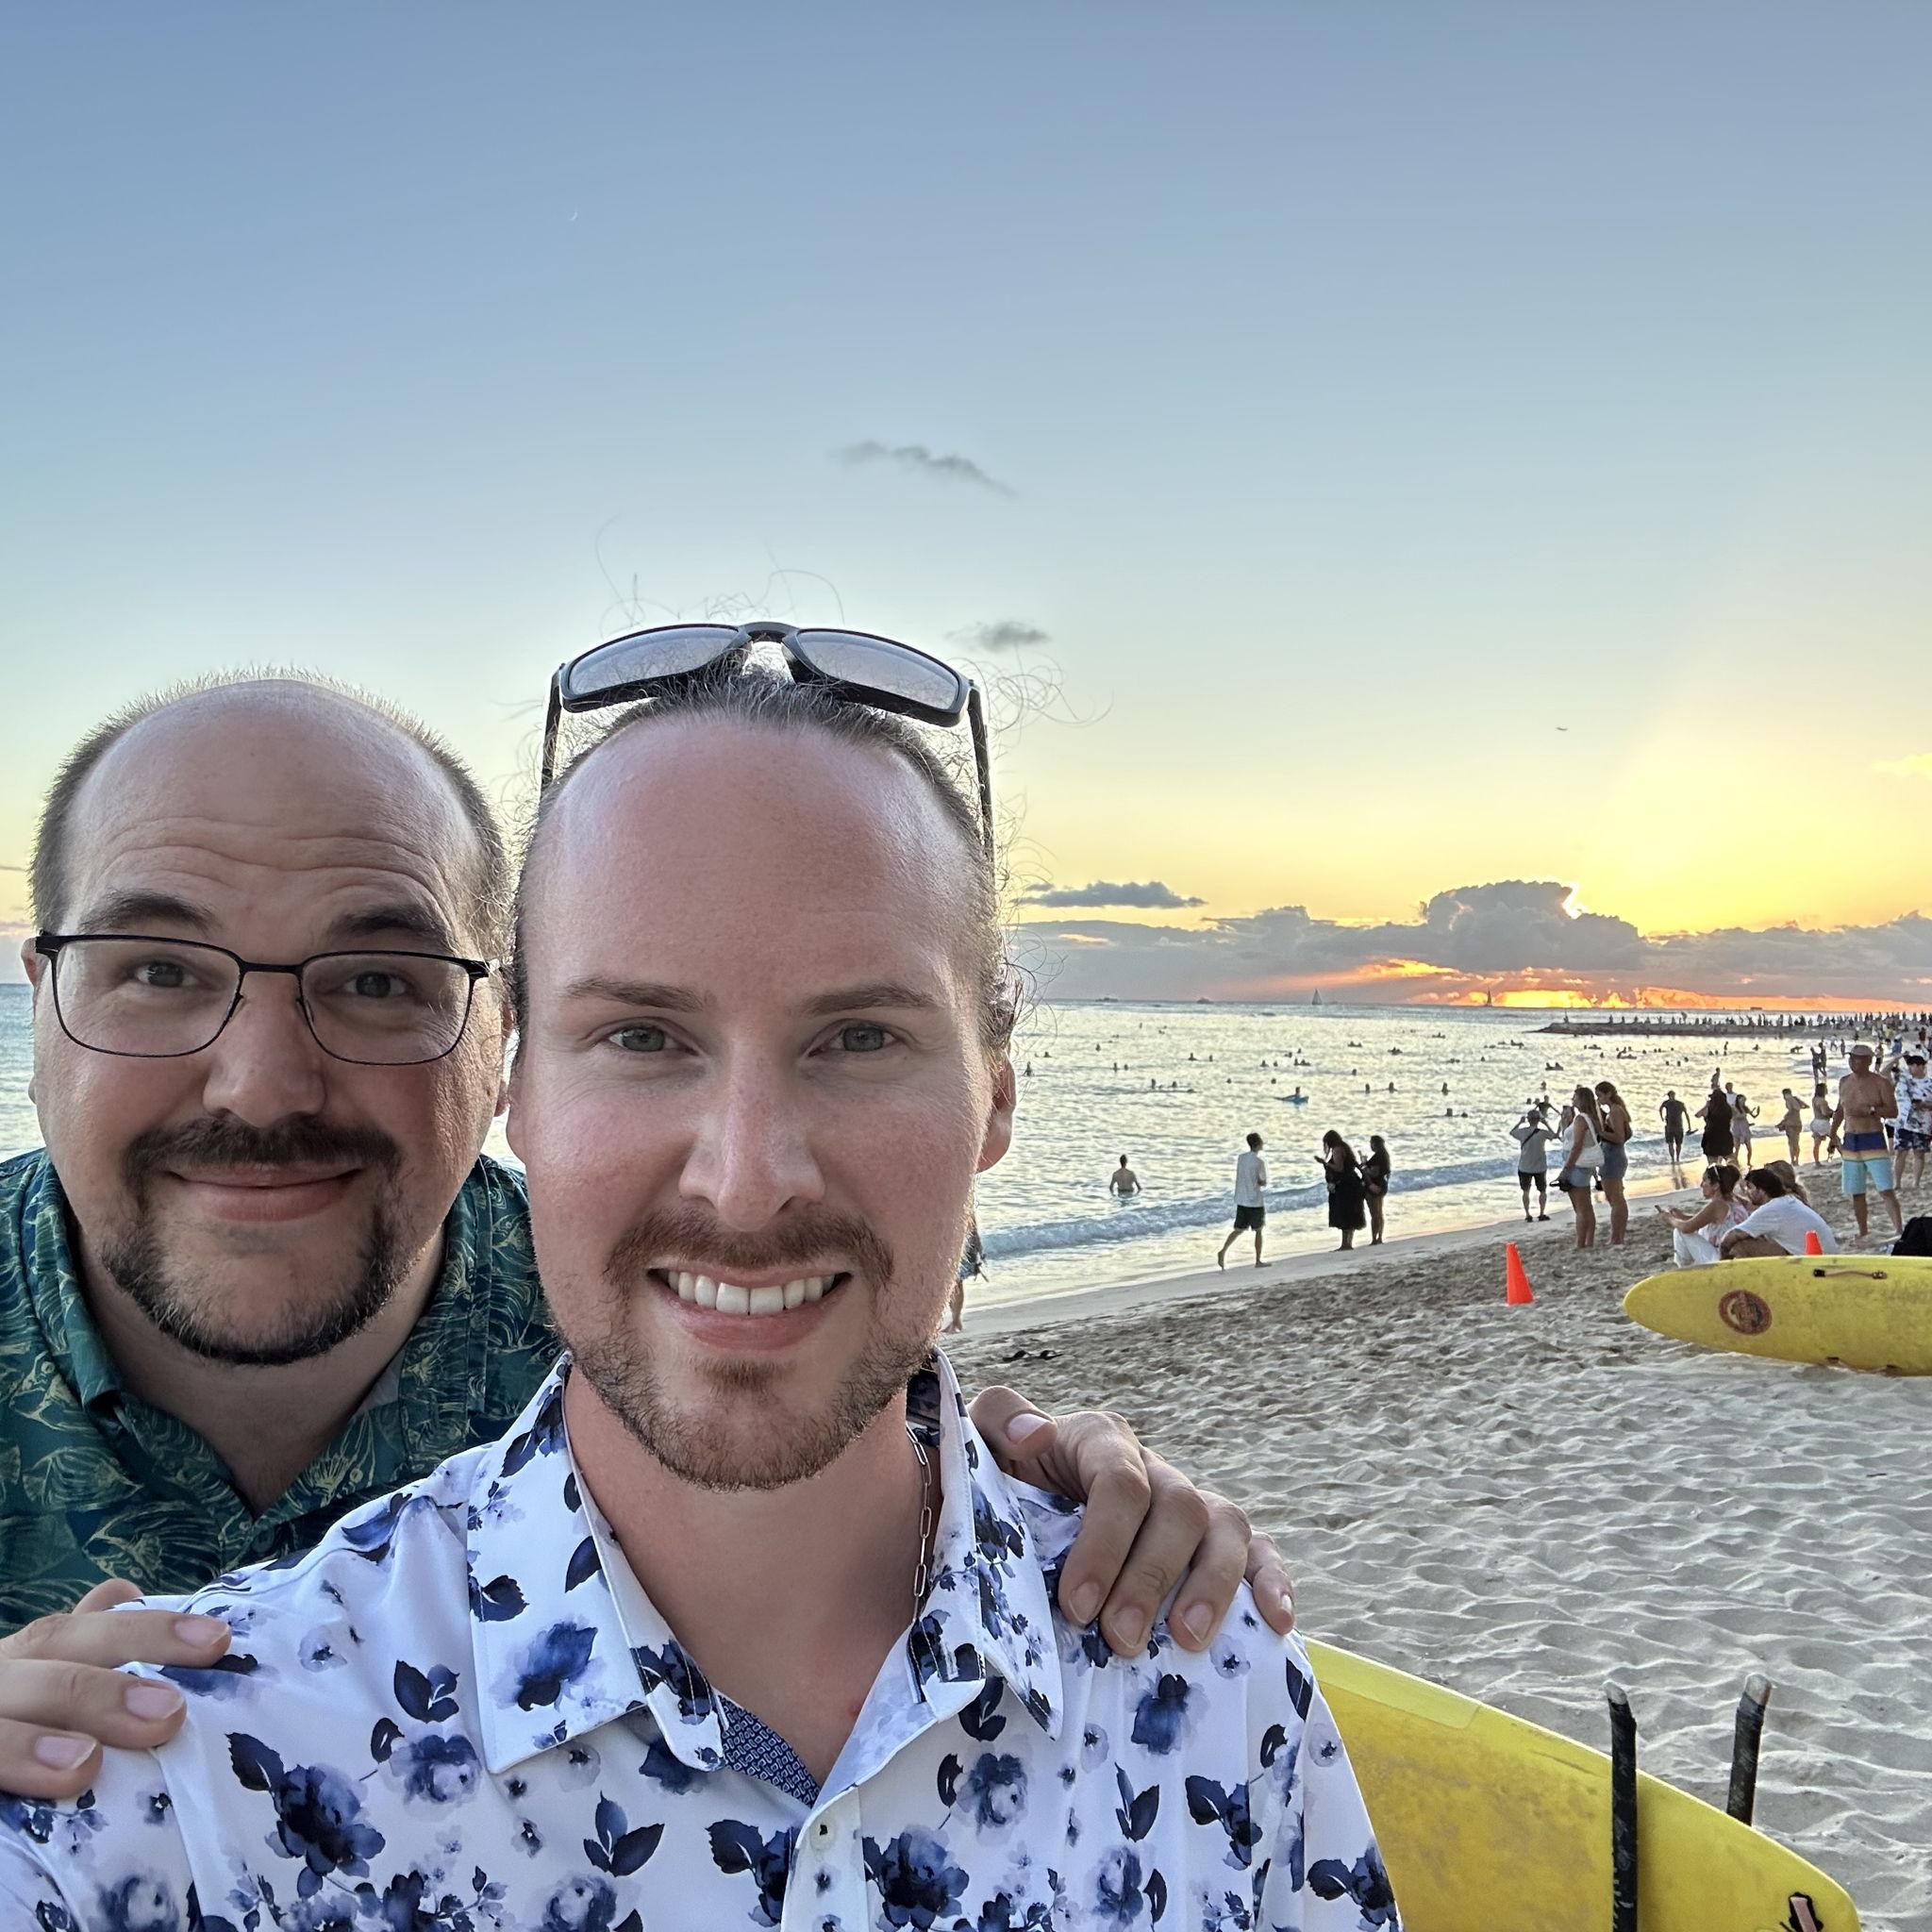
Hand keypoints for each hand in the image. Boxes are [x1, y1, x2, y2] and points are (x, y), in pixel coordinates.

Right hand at [0, 1578, 231, 1797]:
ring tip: (83, 1766)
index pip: (75, 1633)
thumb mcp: (30, 1676)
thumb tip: (122, 1590)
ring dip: (26, 1747)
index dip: (145, 1631)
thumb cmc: (3, 1716)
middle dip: (99, 1691)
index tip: (216, 1642)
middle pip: (36, 1672)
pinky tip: (11, 1813)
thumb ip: (77, 1645)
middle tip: (168, 1714)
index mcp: (15, 1659)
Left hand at [967, 1387, 1295, 1655]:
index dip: (1104, 1544)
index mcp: (1098, 1441)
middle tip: (1121, 1640)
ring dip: (1212, 1585)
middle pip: (1178, 1507)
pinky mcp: (1218, 1542)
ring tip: (1187, 1641)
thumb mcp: (984, 1449)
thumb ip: (998, 1423)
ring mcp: (1189, 1502)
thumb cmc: (1004, 1492)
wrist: (1022, 1513)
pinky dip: (1272, 1581)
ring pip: (1225, 1525)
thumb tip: (1036, 1437)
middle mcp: (1152, 1467)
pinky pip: (1260, 1550)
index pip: (1119, 1480)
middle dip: (1152, 1578)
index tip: (1076, 1607)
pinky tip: (1274, 1623)